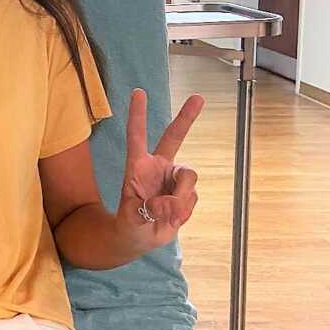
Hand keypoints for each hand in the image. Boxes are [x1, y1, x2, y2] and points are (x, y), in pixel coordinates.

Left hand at [115, 88, 203, 252]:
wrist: (140, 238)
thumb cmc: (130, 222)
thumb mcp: (132, 217)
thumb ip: (150, 210)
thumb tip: (170, 204)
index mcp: (137, 165)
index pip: (136, 135)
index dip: (137, 114)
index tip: (138, 92)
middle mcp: (158, 166)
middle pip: (174, 137)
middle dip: (186, 117)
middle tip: (198, 97)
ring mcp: (173, 178)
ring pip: (189, 177)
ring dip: (181, 198)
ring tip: (166, 214)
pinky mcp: (185, 193)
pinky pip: (192, 198)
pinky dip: (183, 211)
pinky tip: (173, 218)